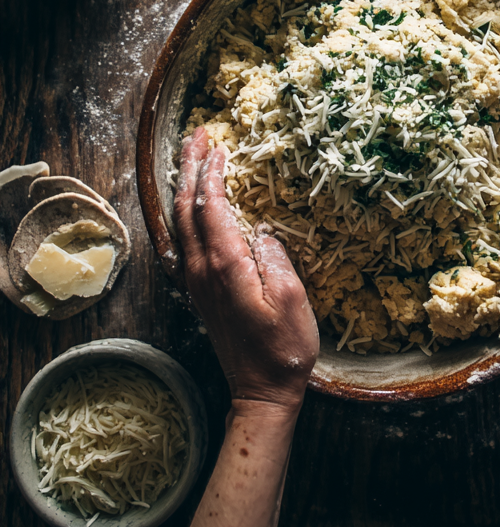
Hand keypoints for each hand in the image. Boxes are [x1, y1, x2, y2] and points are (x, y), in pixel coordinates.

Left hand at [174, 127, 318, 412]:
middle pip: (186, 208)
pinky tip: (187, 211)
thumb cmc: (285, 349)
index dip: (213, 173)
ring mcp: (196, 282)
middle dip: (190, 167)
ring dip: (184, 188)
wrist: (261, 392)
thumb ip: (276, 259)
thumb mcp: (292, 301)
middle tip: (197, 135)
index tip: (220, 145)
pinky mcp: (199, 292)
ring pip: (179, 224)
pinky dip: (182, 217)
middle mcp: (202, 270)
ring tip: (191, 160)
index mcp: (225, 266)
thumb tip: (263, 229)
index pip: (211, 207)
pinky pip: (182, 244)